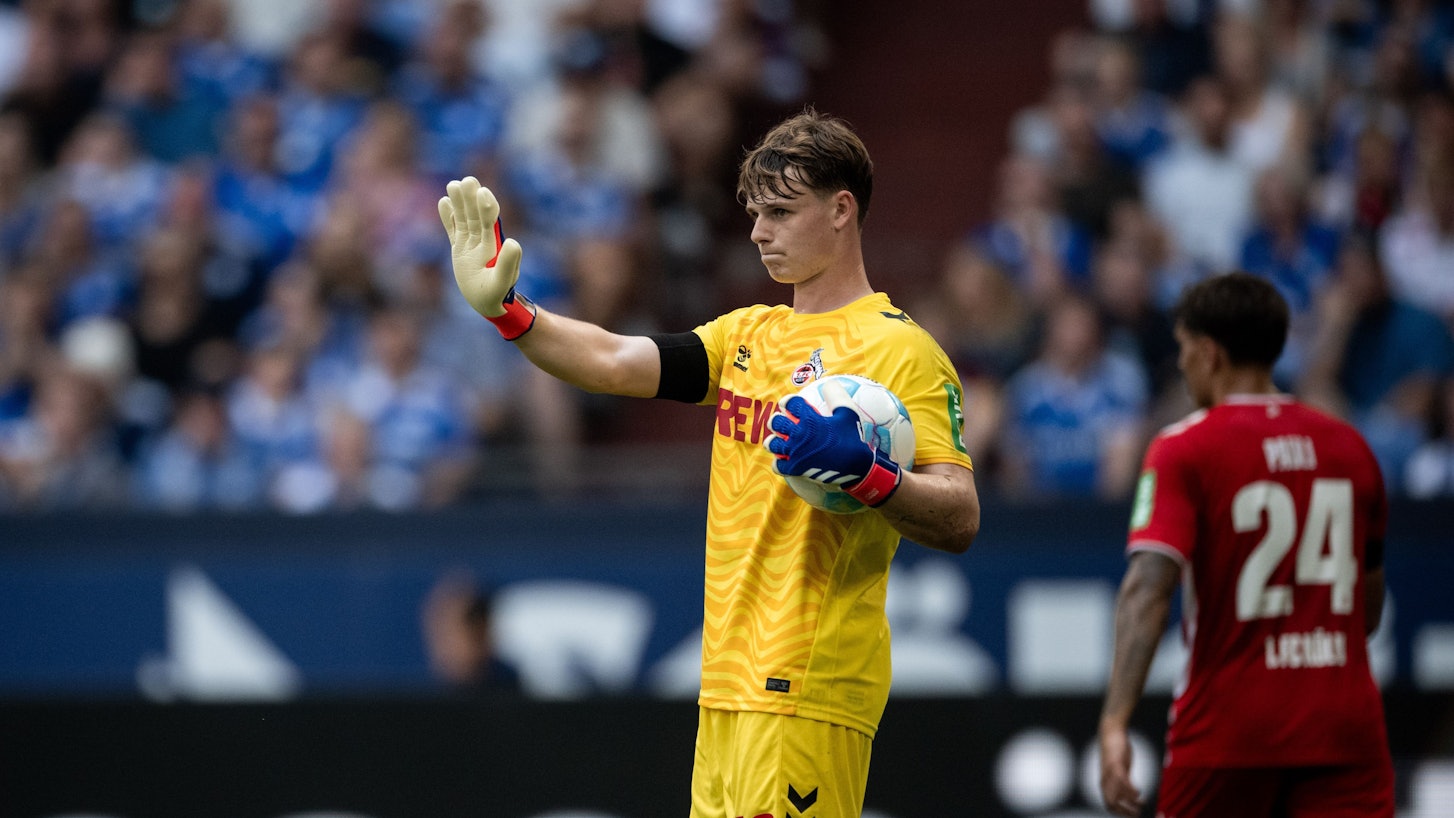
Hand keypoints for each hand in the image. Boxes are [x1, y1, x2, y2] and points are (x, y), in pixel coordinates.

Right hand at [438, 176, 524, 320]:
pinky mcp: (459, 248)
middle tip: (467, 181)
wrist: (486, 302)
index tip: (483, 192)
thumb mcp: (502, 281)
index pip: (490, 222)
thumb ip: (508, 263)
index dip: (487, 208)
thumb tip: (514, 242)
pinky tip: (443, 202)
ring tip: (453, 185)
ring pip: (463, 219)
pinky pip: (452, 230)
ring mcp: (469, 243)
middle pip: (475, 215)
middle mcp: (482, 240)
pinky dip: (448, 218)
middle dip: (471, 199)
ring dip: (459, 203)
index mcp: (493, 245)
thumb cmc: (496, 294)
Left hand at [767, 380, 901, 506]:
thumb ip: (837, 396)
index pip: (790, 403)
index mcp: (809, 419)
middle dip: (776, 420)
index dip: (787, 402)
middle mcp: (799, 434)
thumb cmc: (851, 438)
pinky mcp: (795, 468)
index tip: (787, 404)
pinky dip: (778, 463)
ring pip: (772, 444)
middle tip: (780, 422)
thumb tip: (829, 383)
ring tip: (775, 441)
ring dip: (772, 441)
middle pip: (776, 422)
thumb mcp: (847, 413)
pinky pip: (778, 465)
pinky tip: (782, 461)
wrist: (855, 465)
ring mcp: (795, 452)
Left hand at [1098, 725, 1143, 817]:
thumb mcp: (1119, 769)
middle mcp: (1105, 780)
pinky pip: (1123, 782)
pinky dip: (1131, 790)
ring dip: (1131, 802)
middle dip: (1125, 811)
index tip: (1132, 815)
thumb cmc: (1116, 751)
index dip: (1120, 813)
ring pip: (1118, 795)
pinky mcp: (1116, 765)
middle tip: (1138, 813)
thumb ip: (1123, 781)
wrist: (1111, 732)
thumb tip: (1130, 793)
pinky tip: (1139, 792)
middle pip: (1111, 804)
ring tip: (1142, 804)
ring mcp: (1110, 773)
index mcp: (1104, 783)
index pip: (1108, 804)